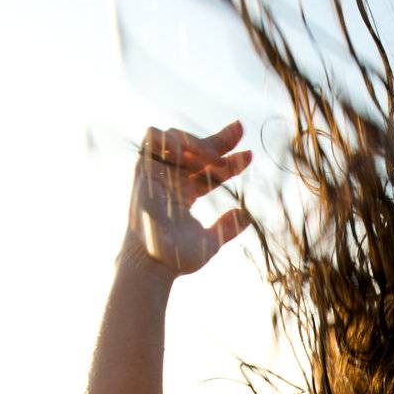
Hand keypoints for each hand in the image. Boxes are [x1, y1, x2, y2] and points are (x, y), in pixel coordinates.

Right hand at [123, 119, 252, 276]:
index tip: (249, 155)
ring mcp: (158, 172)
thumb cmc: (178, 258)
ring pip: (176, 138)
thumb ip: (228, 227)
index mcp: (187, 192)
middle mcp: (173, 179)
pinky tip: (185, 154)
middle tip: (239, 131)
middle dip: (220, 139)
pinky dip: (168, 138)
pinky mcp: (143, 169)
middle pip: (197, 150)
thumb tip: (247, 216)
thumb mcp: (212, 241)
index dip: (231, 161)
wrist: (155, 262)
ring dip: (196, 141)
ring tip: (213, 159)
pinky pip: (151, 138)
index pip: (211, 170)